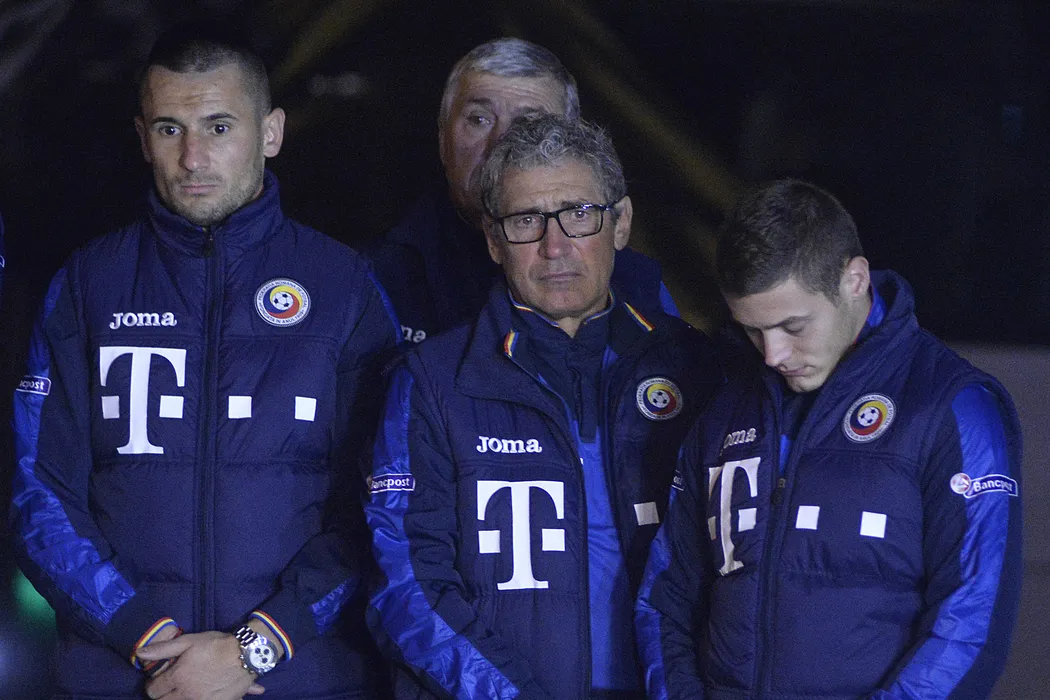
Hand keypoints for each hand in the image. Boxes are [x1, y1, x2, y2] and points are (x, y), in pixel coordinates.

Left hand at [138, 631, 265, 698]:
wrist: (246, 654)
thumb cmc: (216, 645)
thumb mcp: (188, 641)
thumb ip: (162, 649)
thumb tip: (139, 653)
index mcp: (177, 678)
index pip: (153, 691)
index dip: (153, 685)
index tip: (159, 680)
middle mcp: (186, 694)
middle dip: (163, 695)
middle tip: (171, 686)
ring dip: (179, 699)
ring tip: (186, 690)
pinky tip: (204, 692)